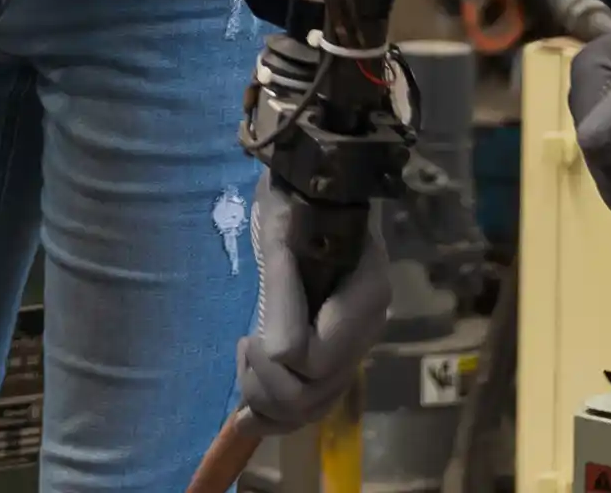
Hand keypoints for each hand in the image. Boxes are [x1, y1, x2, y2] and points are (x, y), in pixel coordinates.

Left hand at [235, 178, 404, 434]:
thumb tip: (275, 318)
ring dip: (264, 397)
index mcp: (366, 293)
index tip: (248, 331)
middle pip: (312, 393)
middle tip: (244, 343)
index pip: (316, 356)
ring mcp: (352, 350)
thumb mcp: (282, 220)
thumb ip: (280, 265)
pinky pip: (306, 413)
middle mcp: (366, 330)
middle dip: (265, 380)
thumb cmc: (293, 200)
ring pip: (308, 411)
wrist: (307, 194)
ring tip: (246, 358)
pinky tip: (248, 406)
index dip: (275, 350)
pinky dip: (273, 416)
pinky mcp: (332, 362)